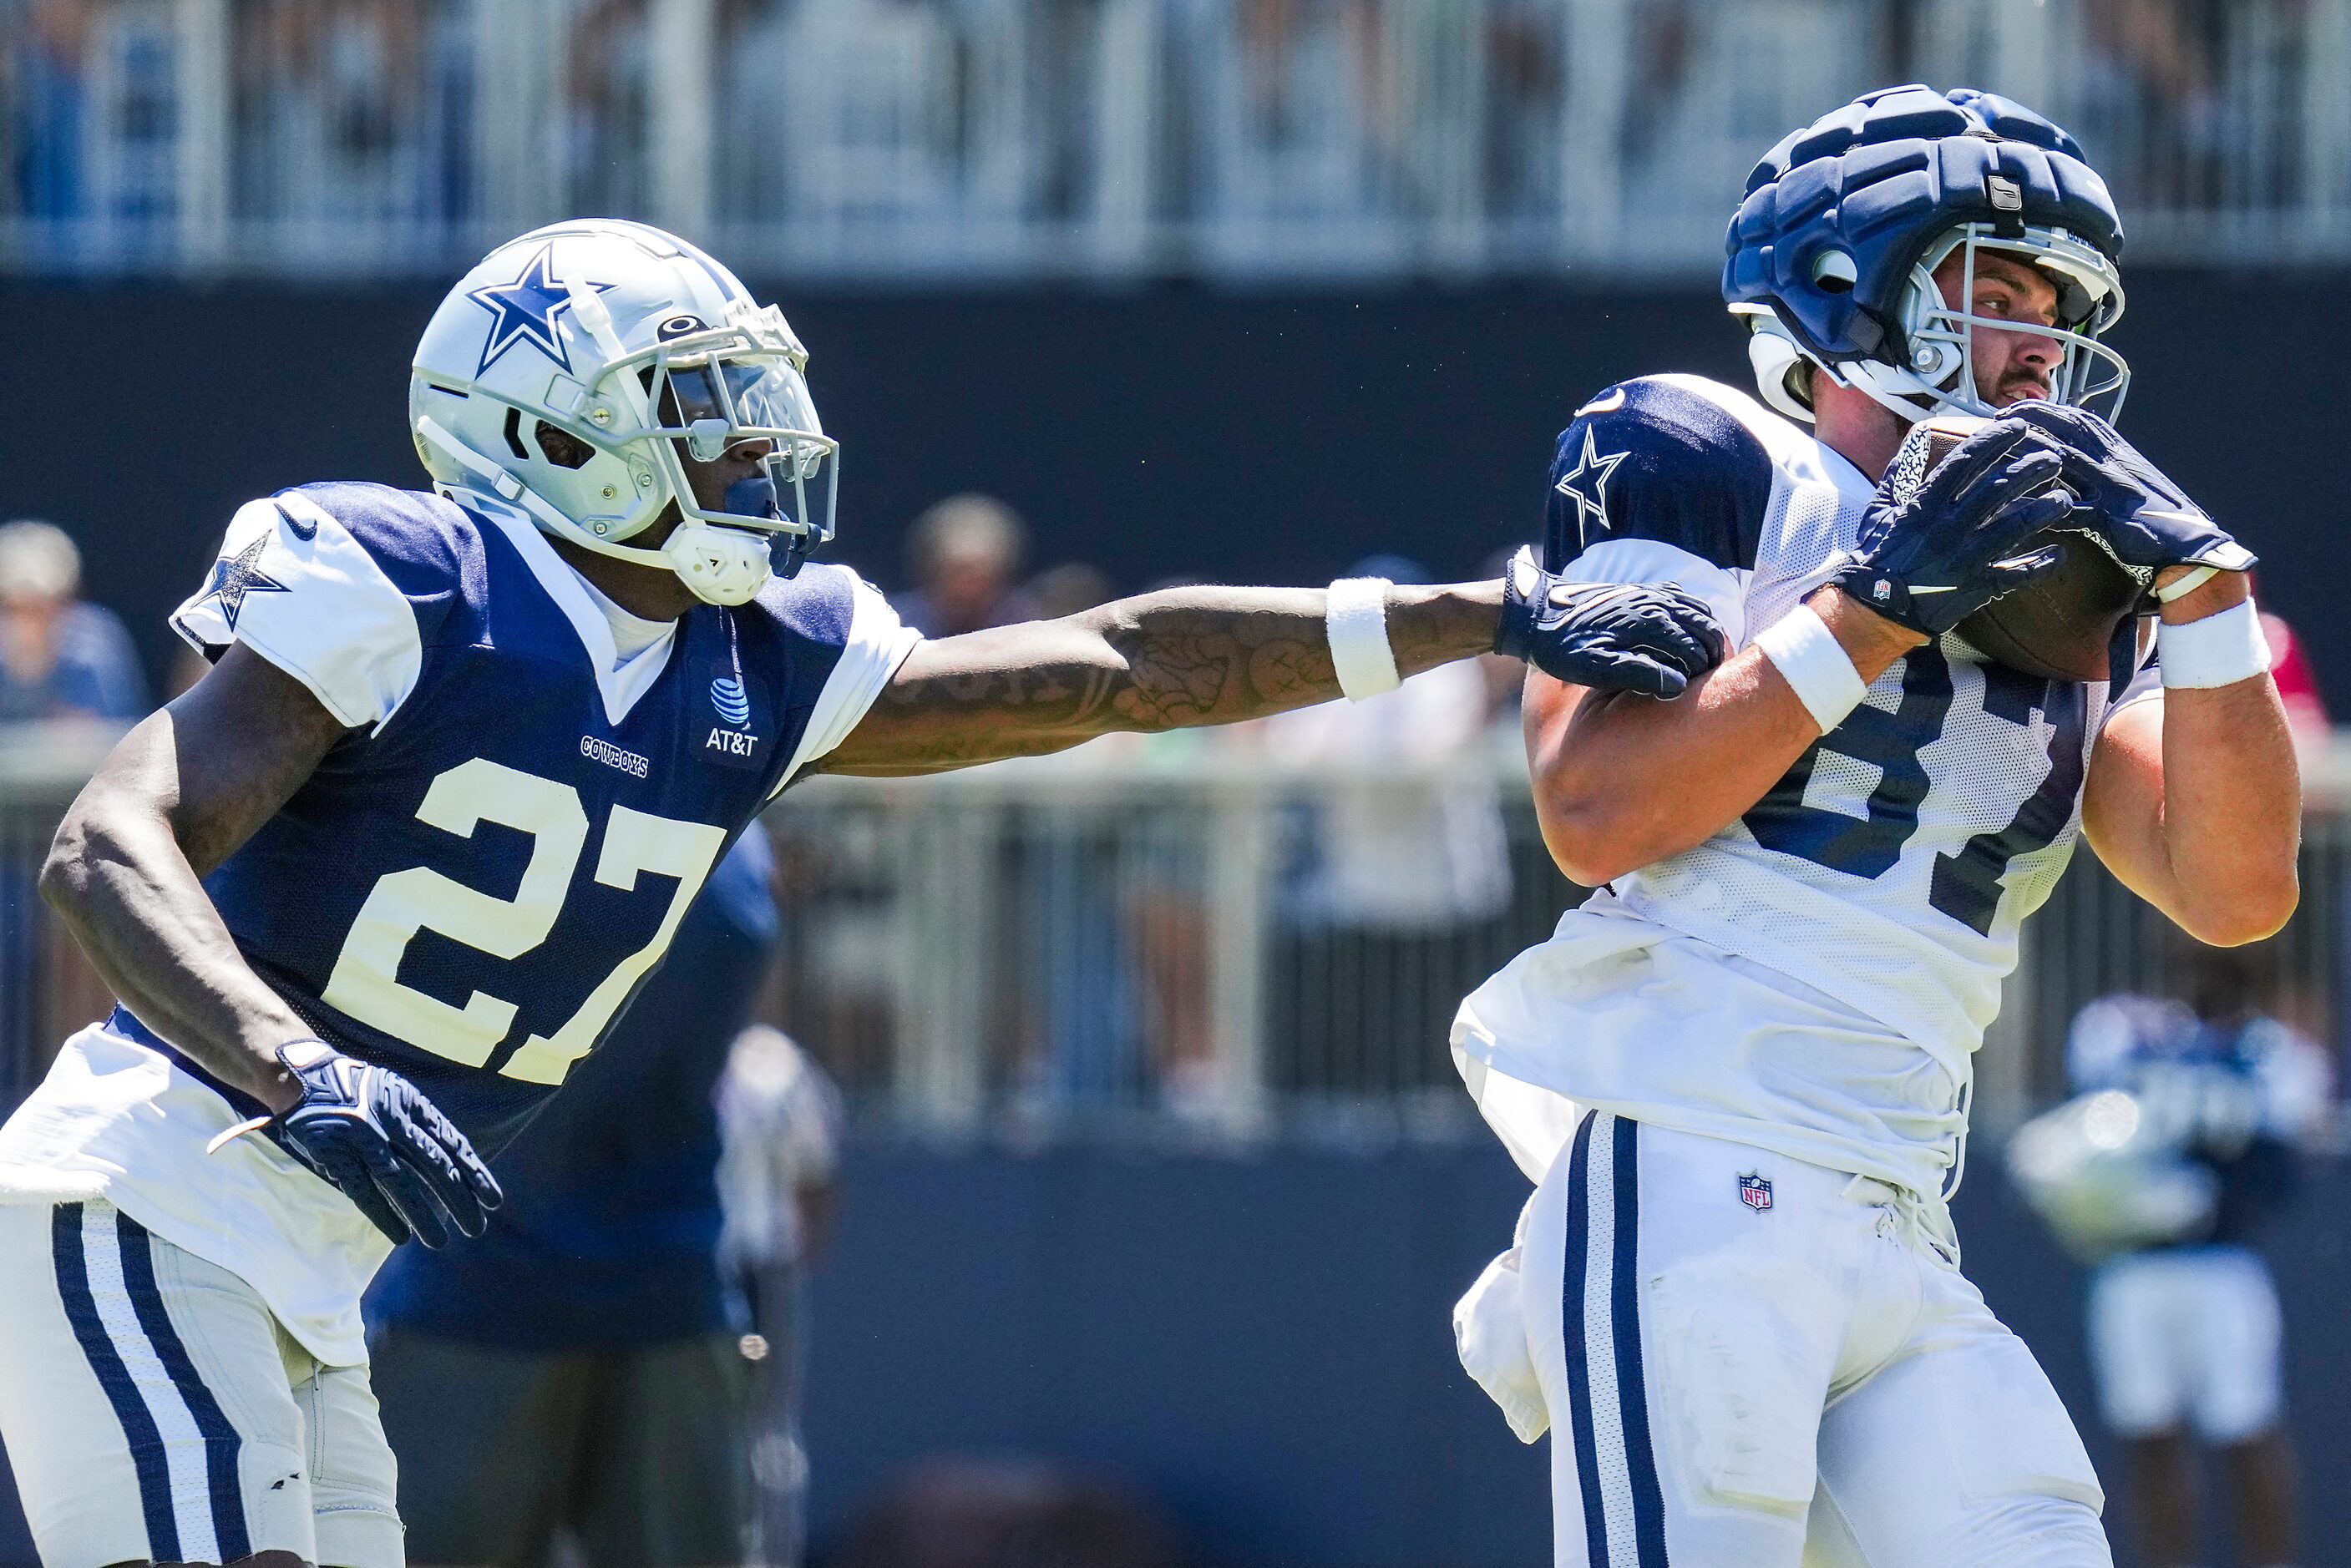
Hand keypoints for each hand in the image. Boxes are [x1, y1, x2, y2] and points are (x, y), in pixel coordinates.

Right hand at [268, 1041, 500, 1246]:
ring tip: (439, 1242)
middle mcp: (392, 1120)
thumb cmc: (357, 1088)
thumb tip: (451, 1160)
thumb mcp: (396, 1093)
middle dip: (459, 1200)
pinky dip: (383, 1215)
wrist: (302, 1075)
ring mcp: (362, 1138)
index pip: (453, 1144)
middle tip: (475, 1228)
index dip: (475, 1174)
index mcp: (412, 1104)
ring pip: (401, 1183)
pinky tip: (400, 1235)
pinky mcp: (334, 1154)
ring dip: (423, 1215)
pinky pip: (363, 1190)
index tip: (493, 1201)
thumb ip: (419, 1123)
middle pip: (434, 1166)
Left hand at [1495, 547, 1728, 697]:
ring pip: (1695, 609)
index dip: (1706, 672)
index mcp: (1647, 622)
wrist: (1533, 612)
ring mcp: (1646, 593)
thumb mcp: (1595, 667)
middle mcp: (1653, 602)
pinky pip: (1679, 598)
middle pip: (1703, 625)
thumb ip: (1638, 673)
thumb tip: (1679, 684)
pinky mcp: (1637, 590)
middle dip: (1716, 650)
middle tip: (1718, 676)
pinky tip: (1689, 631)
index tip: (1707, 693)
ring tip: (1711, 658)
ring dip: (1708, 632)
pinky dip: (1694, 615)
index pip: (1695, 647)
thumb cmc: (1561, 646)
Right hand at [1831, 417, 2078, 636]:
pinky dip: (2039, 565)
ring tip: (2066, 497)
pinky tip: (2060, 554)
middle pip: (1997, 489)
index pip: (1965, 462)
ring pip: (2013, 527)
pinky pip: (2014, 575)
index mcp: (1924, 506)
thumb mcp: (1879, 511)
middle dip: (2030, 468)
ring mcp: (1963, 559)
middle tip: (2055, 457)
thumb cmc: (1875, 558)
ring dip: (2043, 510)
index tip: (2018, 427)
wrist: (1872, 609)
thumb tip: (1914, 444)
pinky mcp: (1974, 587)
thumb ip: (1899, 475)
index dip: (1995, 441)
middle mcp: (1947, 528)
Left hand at [2003, 403, 2256, 575]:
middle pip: (2069, 431)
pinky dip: (2049, 507)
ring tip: (2000, 451)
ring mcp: (2113, 487)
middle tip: (1997, 419)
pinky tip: (2021, 507)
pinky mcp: (2112, 516)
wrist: (2190, 539)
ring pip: (2066, 461)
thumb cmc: (2154, 512)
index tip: (2017, 407)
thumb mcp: (2128, 478)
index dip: (2046, 410)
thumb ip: (2101, 465)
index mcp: (2118, 451)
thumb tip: (2070, 455)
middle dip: (2032, 420)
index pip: (2080, 420)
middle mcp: (2115, 462)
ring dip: (2031, 454)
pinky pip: (2075, 509)